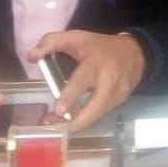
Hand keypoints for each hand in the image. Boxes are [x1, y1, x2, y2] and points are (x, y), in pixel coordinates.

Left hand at [28, 30, 145, 131]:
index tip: (57, 109)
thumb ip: (52, 42)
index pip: (82, 80)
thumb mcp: (77, 37)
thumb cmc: (100, 46)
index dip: (70, 95)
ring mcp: (117, 94)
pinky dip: (87, 119)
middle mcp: (108, 81)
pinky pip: (101, 114)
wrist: (135, 52)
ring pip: (97, 114)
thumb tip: (32, 56)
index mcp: (95, 63)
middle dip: (77, 121)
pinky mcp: (120, 102)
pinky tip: (73, 119)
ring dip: (78, 123)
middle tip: (57, 129)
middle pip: (95, 106)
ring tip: (58, 126)